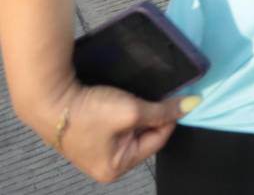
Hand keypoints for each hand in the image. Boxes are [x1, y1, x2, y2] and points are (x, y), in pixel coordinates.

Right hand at [25, 81, 191, 183]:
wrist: (48, 98)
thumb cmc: (88, 112)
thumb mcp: (132, 111)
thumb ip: (163, 110)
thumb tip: (193, 105)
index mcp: (115, 168)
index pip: (157, 141)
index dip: (168, 118)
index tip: (176, 99)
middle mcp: (105, 165)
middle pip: (144, 136)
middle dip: (150, 116)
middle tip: (152, 96)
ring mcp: (94, 152)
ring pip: (130, 129)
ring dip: (137, 112)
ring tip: (134, 97)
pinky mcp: (87, 136)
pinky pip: (116, 125)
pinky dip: (122, 112)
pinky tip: (122, 99)